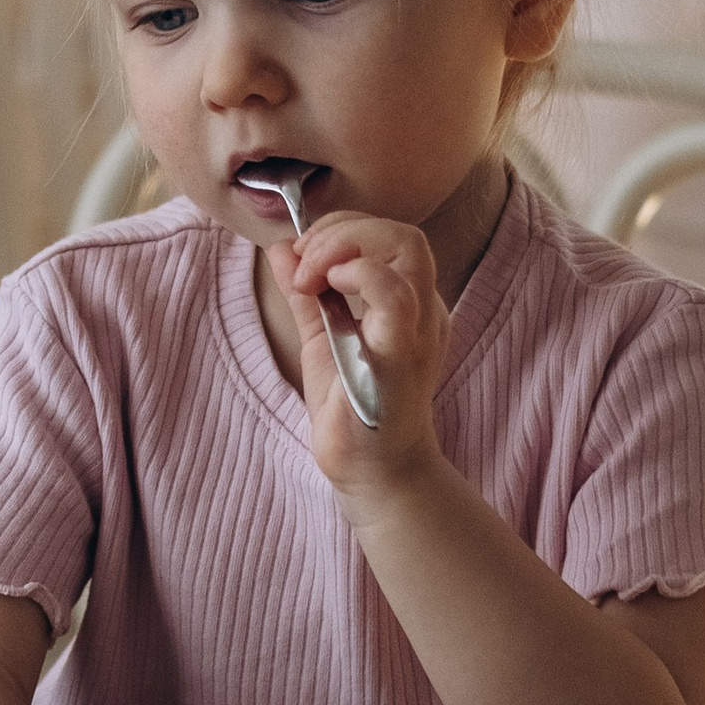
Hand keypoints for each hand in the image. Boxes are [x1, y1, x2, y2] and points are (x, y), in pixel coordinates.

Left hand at [274, 211, 451, 491]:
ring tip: (310, 277)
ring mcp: (418, 329)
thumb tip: (281, 248)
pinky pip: (396, 295)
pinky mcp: (401, 355)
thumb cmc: (353, 409)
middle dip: (340, 231)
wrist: (372, 473)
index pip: (388, 236)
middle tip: (302, 264)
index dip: (339, 231)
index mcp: (409, 302)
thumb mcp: (323, 337)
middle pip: (400, 232)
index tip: (299, 257)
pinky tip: (326, 289)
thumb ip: (306, 293)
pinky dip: (358, 274)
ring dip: (344, 245)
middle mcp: (424, 309)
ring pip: (406, 246)